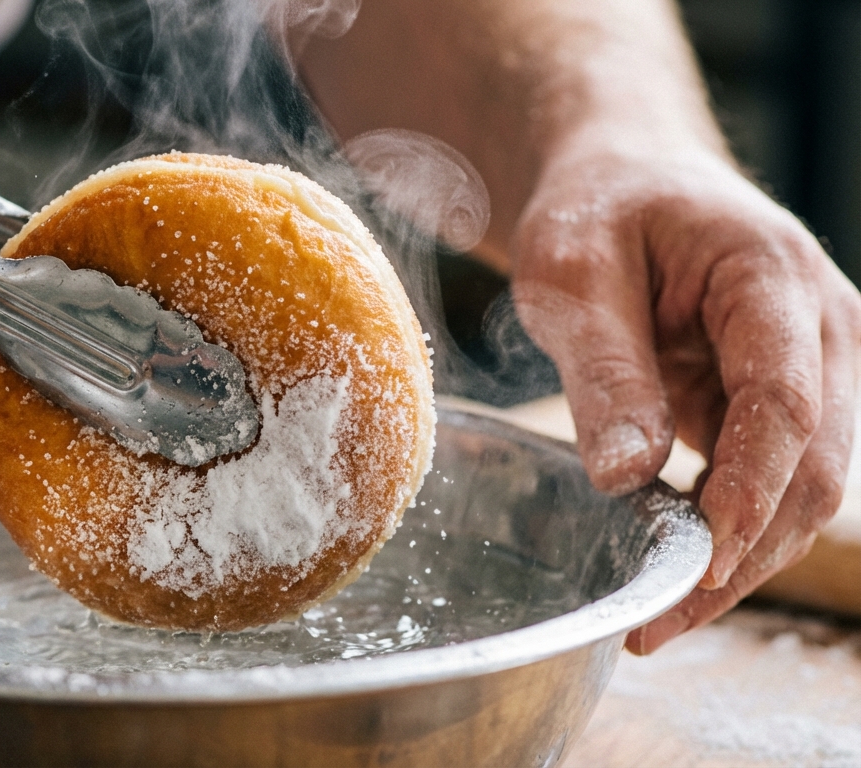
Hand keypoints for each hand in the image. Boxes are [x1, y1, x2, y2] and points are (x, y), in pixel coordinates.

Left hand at [511, 142, 860, 652]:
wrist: (627, 178)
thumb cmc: (599, 209)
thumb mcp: (571, 272)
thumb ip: (603, 367)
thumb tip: (627, 475)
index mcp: (773, 276)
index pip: (785, 401)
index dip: (749, 487)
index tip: (700, 555)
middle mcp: (821, 328)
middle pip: (814, 466)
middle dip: (743, 552)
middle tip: (658, 620)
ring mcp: (815, 368)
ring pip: (804, 489)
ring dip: (739, 559)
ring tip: (655, 618)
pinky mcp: (786, 401)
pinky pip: (771, 481)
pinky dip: (728, 532)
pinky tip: (669, 571)